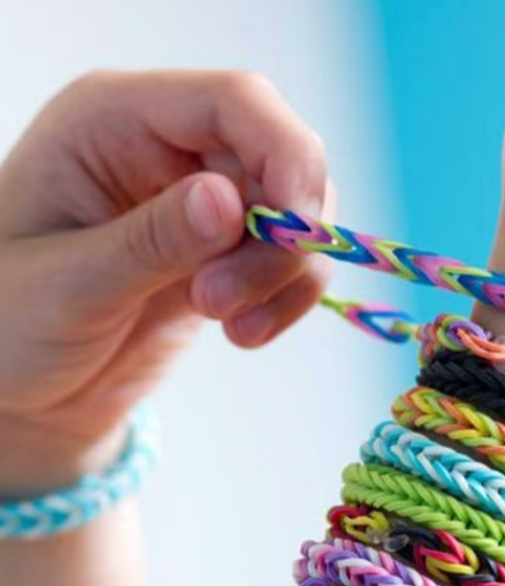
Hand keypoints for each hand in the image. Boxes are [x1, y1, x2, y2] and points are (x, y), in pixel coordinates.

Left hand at [0, 70, 331, 492]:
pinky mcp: (228, 252)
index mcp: (115, 121)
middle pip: (281, 159)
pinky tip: (244, 333)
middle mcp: (169, 149)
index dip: (284, 155)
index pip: (234, 103)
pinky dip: (286, 298)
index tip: (295, 231)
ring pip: (298, 214)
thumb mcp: (67, 285)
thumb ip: (149, 242)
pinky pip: (290, 261)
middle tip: (221, 305)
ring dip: (283, 276)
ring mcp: (204, 202)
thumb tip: (228, 203)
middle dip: (278, 238)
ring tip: (233, 326)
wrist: (26, 385)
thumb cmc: (11, 323)